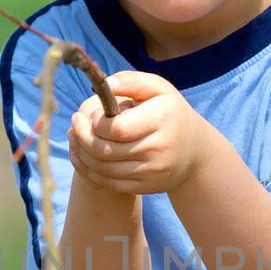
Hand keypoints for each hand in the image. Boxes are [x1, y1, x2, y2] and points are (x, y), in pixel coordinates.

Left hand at [68, 71, 211, 196]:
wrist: (196, 152)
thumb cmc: (170, 113)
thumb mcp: (158, 89)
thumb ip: (130, 81)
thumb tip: (104, 84)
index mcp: (161, 119)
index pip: (116, 128)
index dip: (95, 123)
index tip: (90, 114)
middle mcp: (158, 149)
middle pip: (105, 150)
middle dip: (82, 137)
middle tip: (74, 123)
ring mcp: (152, 172)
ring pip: (102, 169)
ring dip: (81, 153)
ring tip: (75, 137)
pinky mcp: (146, 188)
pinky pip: (108, 183)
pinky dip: (89, 171)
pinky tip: (82, 156)